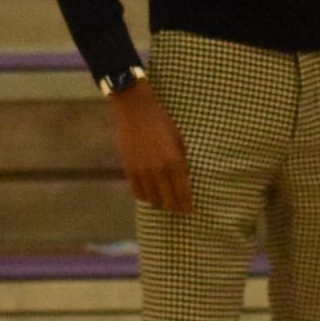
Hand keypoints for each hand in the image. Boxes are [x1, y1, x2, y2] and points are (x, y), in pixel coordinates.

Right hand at [110, 80, 192, 212]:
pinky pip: (138, 193)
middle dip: (175, 207)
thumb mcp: (178, 138)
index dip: (187, 203)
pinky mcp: (129, 170)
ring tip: (165, 202)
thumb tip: (185, 176)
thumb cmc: (160, 121)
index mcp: (174, 161)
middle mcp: (158, 170)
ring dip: (160, 203)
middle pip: (168, 200)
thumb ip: (182, 160)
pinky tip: (150, 194)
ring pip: (152, 200)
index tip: (189, 209)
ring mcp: (142, 172)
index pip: (182, 192)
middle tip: (179, 209)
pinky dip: (145, 197)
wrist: (135, 111)